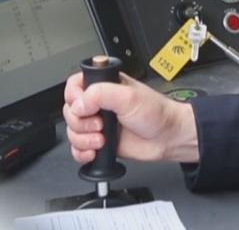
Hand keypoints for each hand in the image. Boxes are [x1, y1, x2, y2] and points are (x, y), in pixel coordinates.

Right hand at [62, 72, 199, 164]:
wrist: (168, 138)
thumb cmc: (157, 113)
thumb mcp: (128, 96)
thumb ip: (100, 94)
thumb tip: (78, 104)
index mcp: (104, 85)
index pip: (73, 86)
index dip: (74, 97)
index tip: (83, 106)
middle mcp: (99, 103)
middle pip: (70, 111)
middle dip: (81, 122)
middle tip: (100, 124)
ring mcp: (98, 124)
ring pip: (72, 131)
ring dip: (83, 139)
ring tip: (102, 139)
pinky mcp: (99, 142)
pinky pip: (77, 149)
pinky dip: (81, 152)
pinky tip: (95, 151)